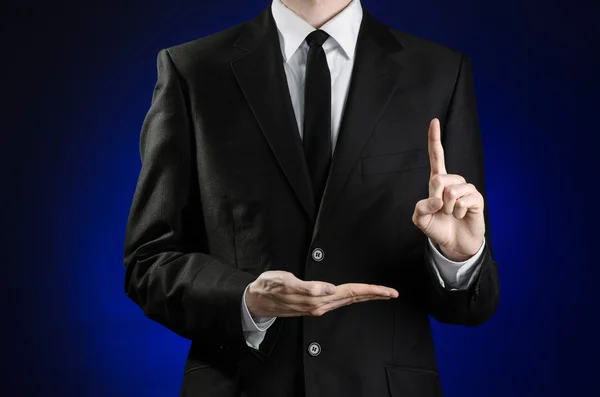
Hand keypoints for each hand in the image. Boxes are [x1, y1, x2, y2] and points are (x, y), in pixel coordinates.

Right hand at [245, 270, 398, 316]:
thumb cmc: (269, 287)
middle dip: (374, 295)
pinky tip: (357, 296)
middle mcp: (320, 305)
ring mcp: (318, 307)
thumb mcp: (284, 282)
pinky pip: (339, 301)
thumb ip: (306, 287)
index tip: (387, 291)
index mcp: (317, 298)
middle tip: (393, 293)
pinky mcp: (314, 306)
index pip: (350, 292)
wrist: (256, 300)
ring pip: (348, 300)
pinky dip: (353, 297)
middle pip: (353, 298)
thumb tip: (327, 290)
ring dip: (366, 297)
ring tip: (381, 293)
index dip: (370, 291)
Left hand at [412, 118, 484, 260]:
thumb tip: (437, 200)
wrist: (454, 244)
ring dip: (447, 208)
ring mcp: (466, 188)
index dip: (435, 139)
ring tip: (451, 214)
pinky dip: (457, 212)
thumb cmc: (437, 228)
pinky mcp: (476, 198)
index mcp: (437, 181)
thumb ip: (421, 208)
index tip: (434, 121)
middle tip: (440, 210)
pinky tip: (460, 216)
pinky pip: (463, 200)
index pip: (436, 156)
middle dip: (435, 198)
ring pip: (451, 191)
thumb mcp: (420, 219)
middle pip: (438, 179)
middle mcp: (453, 181)